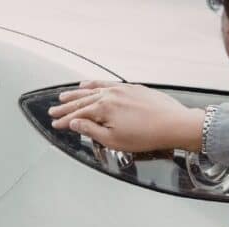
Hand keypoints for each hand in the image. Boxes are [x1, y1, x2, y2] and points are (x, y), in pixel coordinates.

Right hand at [49, 81, 205, 152]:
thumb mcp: (113, 140)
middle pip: (81, 101)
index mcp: (103, 108)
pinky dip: (94, 84)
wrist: (174, 124)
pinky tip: (88, 84)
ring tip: (64, 96)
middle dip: (65, 107)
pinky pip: (106, 83)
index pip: (77, 115)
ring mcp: (121, 89)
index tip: (55, 124)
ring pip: (92, 90)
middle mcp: (109, 95)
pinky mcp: (132, 88)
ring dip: (76, 93)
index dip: (64, 121)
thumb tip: (74, 124)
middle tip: (53, 110)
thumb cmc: (147, 135)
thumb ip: (90, 130)